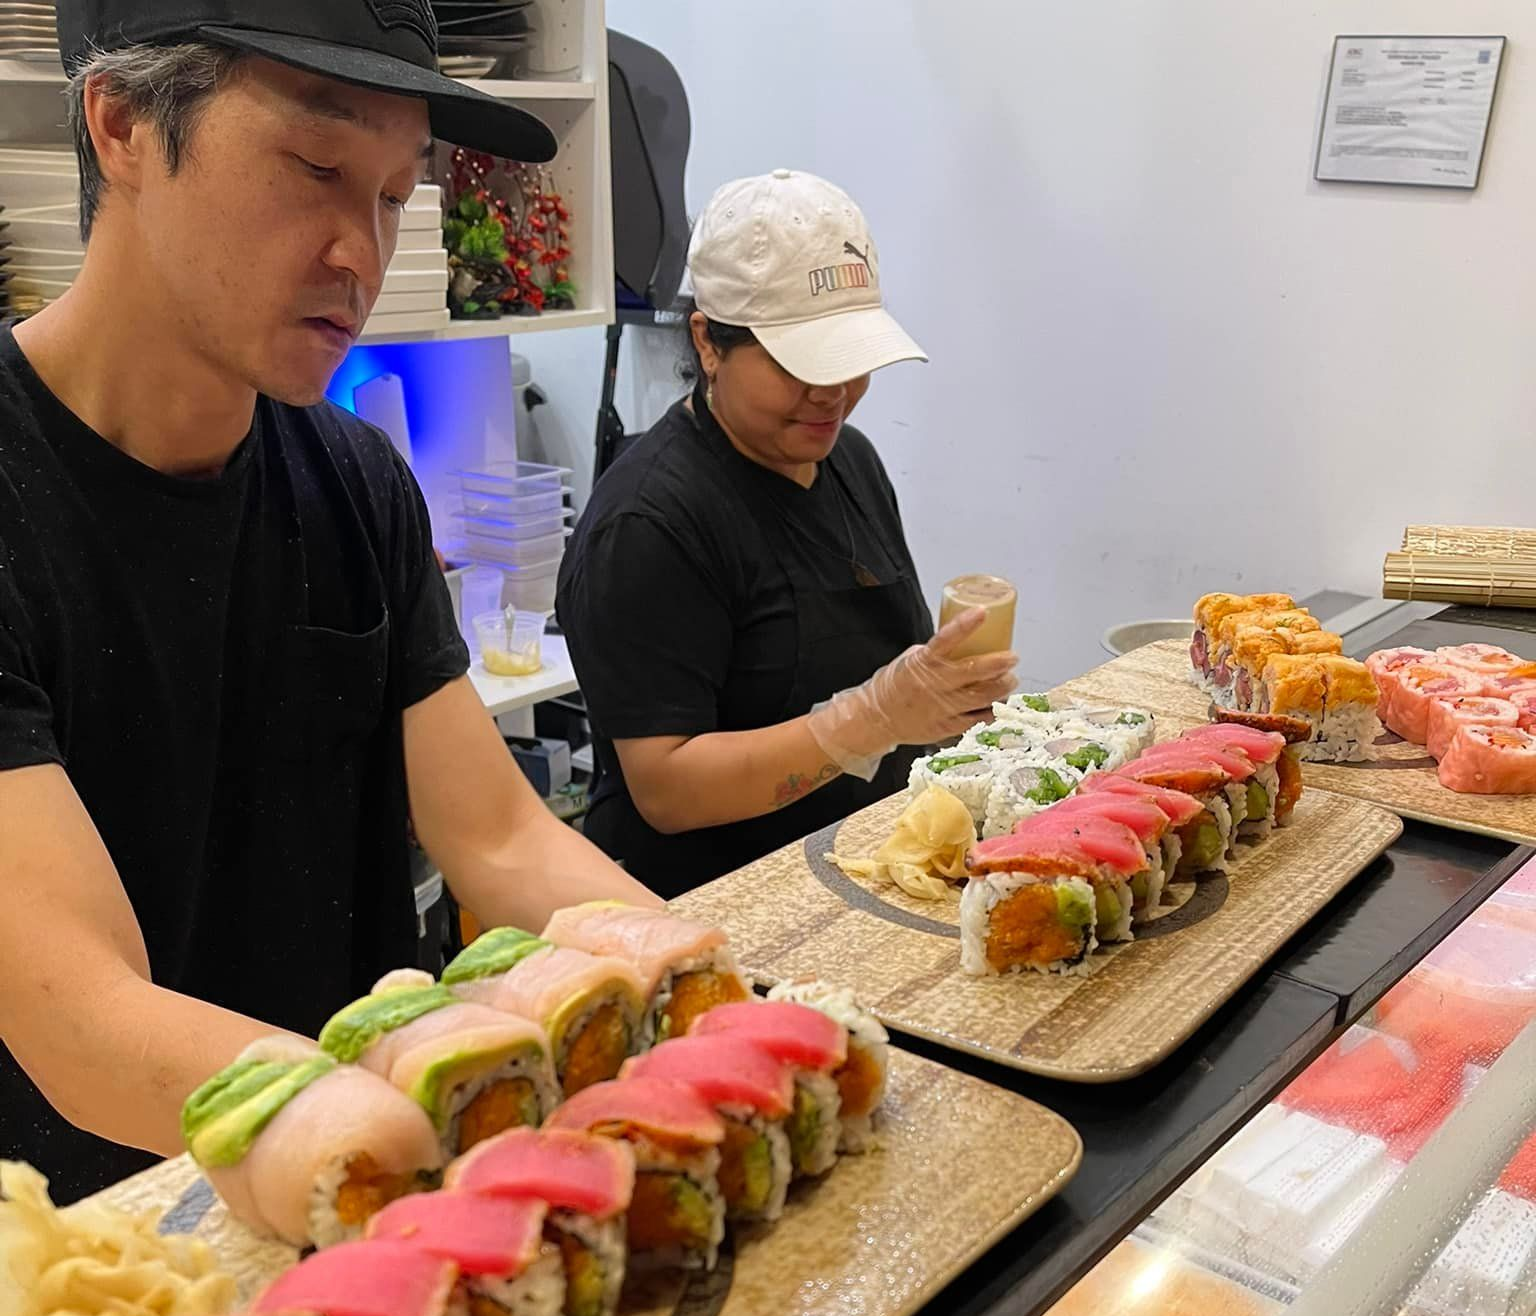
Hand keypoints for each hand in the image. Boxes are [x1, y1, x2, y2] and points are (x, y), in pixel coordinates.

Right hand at [807, 608, 1018, 778]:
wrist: (876, 718)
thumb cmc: (893, 686)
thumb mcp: (910, 660)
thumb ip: (935, 653)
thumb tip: (961, 644)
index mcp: (922, 663)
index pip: (947, 639)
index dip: (966, 624)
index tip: (983, 613)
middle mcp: (934, 684)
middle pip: (974, 671)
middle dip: (999, 663)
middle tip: (1012, 657)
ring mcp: (942, 707)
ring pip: (981, 696)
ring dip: (1001, 687)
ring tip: (1010, 680)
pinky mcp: (946, 727)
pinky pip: (975, 719)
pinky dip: (990, 710)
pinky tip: (997, 703)